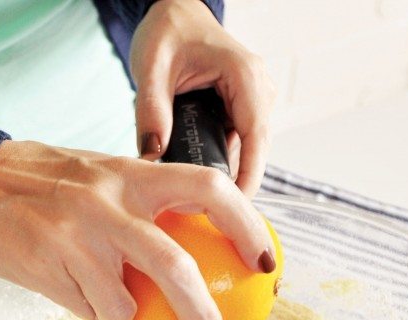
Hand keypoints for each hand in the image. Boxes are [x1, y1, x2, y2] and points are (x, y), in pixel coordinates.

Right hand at [0, 140, 274, 319]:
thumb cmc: (42, 181)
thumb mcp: (100, 176)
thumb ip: (141, 205)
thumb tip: (190, 256)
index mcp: (129, 173)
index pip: (207, 188)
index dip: (246, 226)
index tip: (265, 262)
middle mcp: (106, 203)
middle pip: (174, 265)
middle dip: (201, 312)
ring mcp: (74, 237)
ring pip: (122, 305)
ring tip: (110, 311)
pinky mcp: (46, 267)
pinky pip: (87, 312)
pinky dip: (92, 317)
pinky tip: (76, 300)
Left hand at [130, 0, 275, 195]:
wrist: (174, 14)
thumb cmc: (167, 31)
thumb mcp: (151, 67)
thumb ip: (150, 110)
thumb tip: (151, 155)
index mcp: (244, 75)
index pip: (256, 137)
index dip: (249, 176)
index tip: (235, 207)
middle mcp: (257, 90)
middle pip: (253, 151)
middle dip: (229, 183)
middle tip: (195, 213)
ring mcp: (251, 102)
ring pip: (243, 152)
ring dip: (220, 175)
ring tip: (187, 200)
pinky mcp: (239, 112)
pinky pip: (231, 146)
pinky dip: (212, 162)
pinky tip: (190, 181)